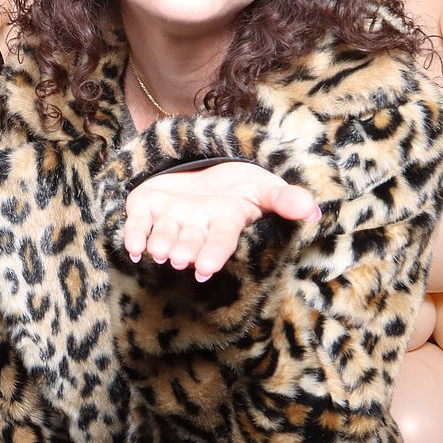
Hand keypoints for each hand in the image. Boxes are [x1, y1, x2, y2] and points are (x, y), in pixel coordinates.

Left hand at [123, 161, 319, 281]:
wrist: (206, 173)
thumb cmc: (241, 187)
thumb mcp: (265, 187)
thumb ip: (285, 198)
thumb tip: (312, 210)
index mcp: (224, 221)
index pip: (221, 239)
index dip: (214, 253)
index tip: (205, 270)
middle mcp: (195, 225)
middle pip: (190, 240)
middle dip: (184, 250)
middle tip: (178, 260)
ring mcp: (170, 217)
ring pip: (162, 234)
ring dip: (159, 243)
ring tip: (157, 252)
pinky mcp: (146, 207)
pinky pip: (136, 223)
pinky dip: (131, 234)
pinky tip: (130, 247)